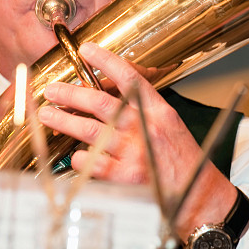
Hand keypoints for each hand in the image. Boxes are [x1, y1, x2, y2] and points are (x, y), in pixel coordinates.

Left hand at [38, 42, 237, 238]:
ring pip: (88, 130)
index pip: (130, 78)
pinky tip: (76, 155)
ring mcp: (133, 154)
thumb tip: (108, 93)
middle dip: (71, 94)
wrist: (201, 199)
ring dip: (63, 121)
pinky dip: (79, 157)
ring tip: (48, 114)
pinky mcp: (123, 178)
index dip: (106, 61)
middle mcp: (146, 129)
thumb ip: (144, 109)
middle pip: (100, 102)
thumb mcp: (170, 126)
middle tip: (52, 90)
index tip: (87, 49)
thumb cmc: (184, 163)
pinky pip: (90, 161)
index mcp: (159, 112)